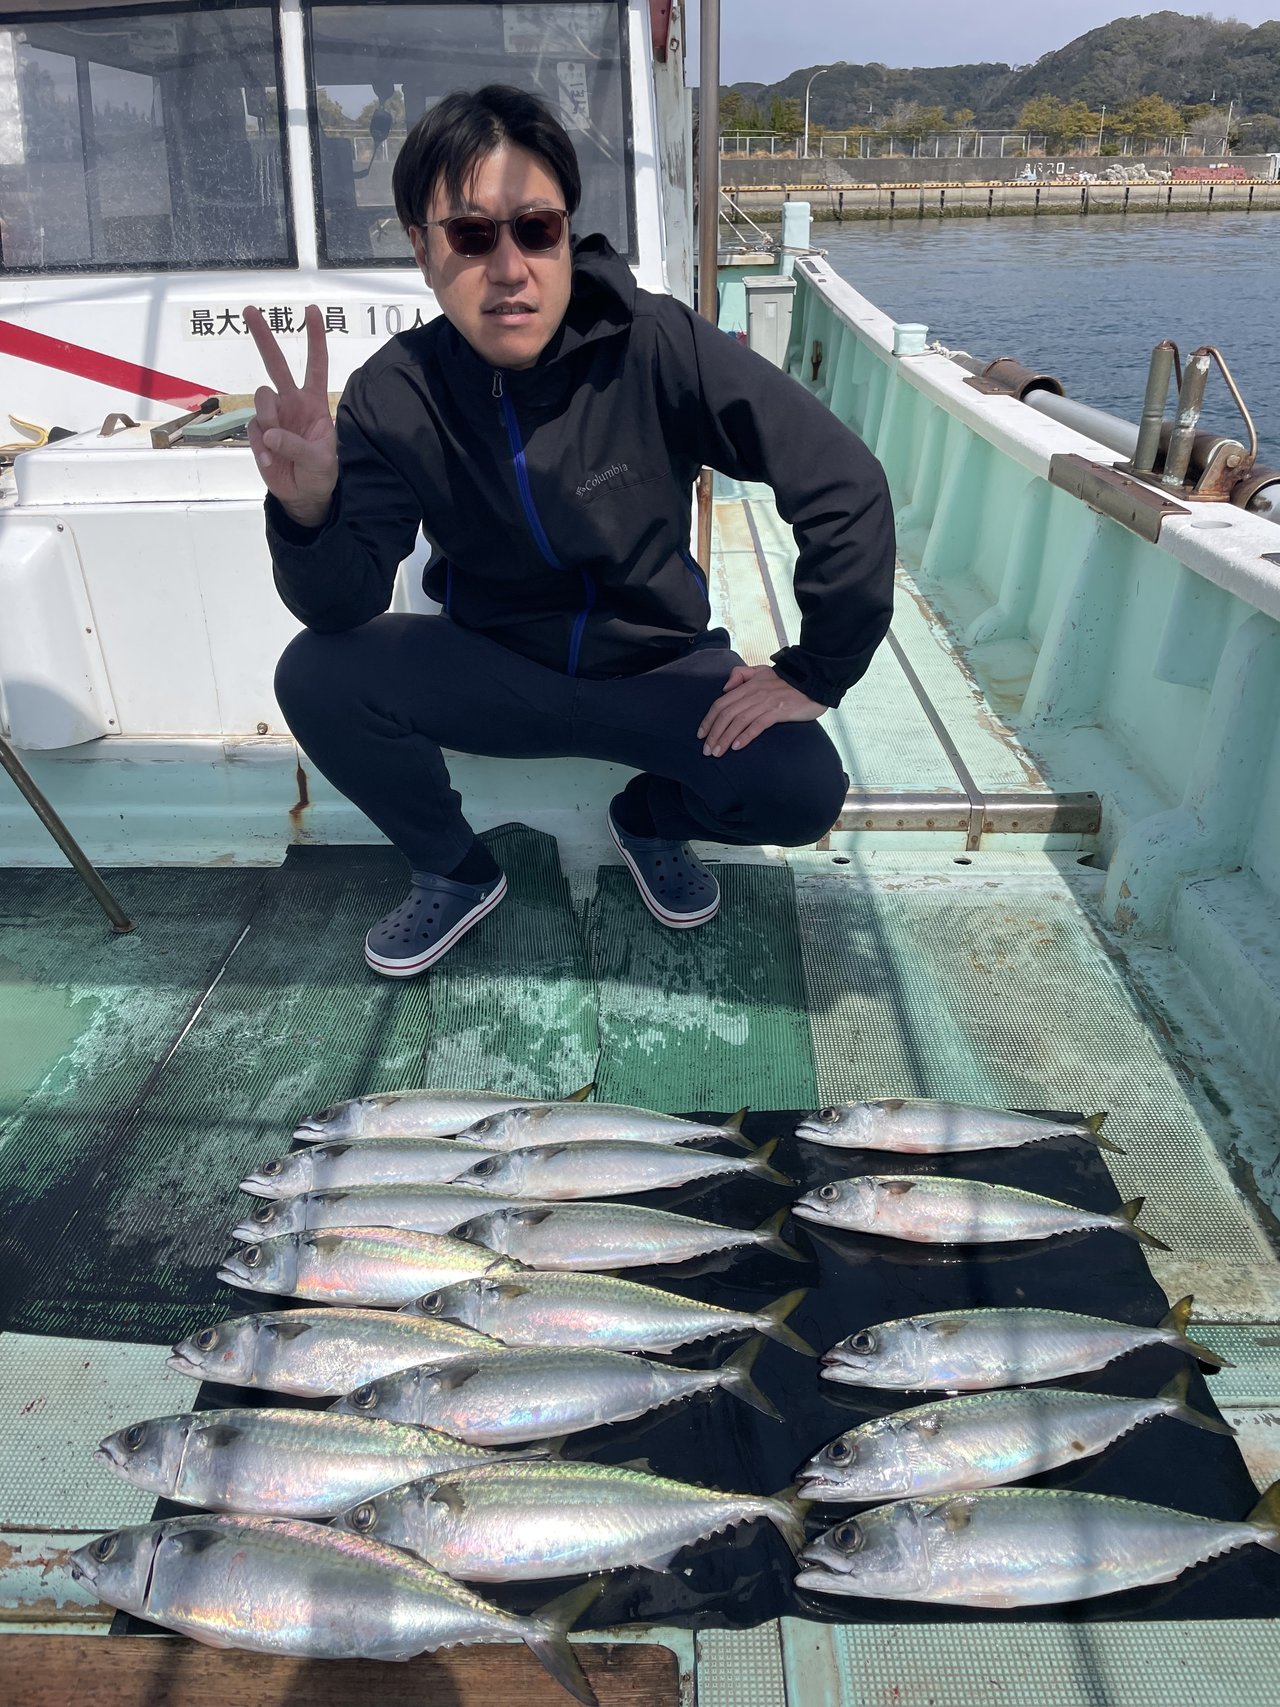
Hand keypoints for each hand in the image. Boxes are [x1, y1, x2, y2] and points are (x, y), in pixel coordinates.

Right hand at [245, 304, 336, 527]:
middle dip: (264, 337)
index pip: (316, 366)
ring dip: (269, 419)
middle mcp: (291, 402)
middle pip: (275, 364)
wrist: (303, 495)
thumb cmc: (320, 473)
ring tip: (278, 446)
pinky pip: (254, 429)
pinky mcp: (258, 432)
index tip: (312, 312)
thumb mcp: (321, 461)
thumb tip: (271, 434)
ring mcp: (273, 416)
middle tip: (250, 310)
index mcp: (313, 403)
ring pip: (262, 399)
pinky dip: (261, 446)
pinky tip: (271, 461)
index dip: (315, 339)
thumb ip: (298, 446)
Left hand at [697, 664, 826, 756]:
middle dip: (713, 733)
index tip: (701, 735)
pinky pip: (758, 724)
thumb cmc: (788, 680)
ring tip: (717, 752)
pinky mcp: (779, 711)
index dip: (709, 719)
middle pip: (726, 714)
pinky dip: (745, 736)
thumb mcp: (762, 671)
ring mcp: (766, 702)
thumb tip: (725, 688)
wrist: (814, 680)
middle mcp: (754, 693)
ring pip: (739, 721)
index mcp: (748, 685)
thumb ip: (741, 675)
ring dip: (725, 738)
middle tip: (707, 751)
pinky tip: (737, 746)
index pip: (721, 703)